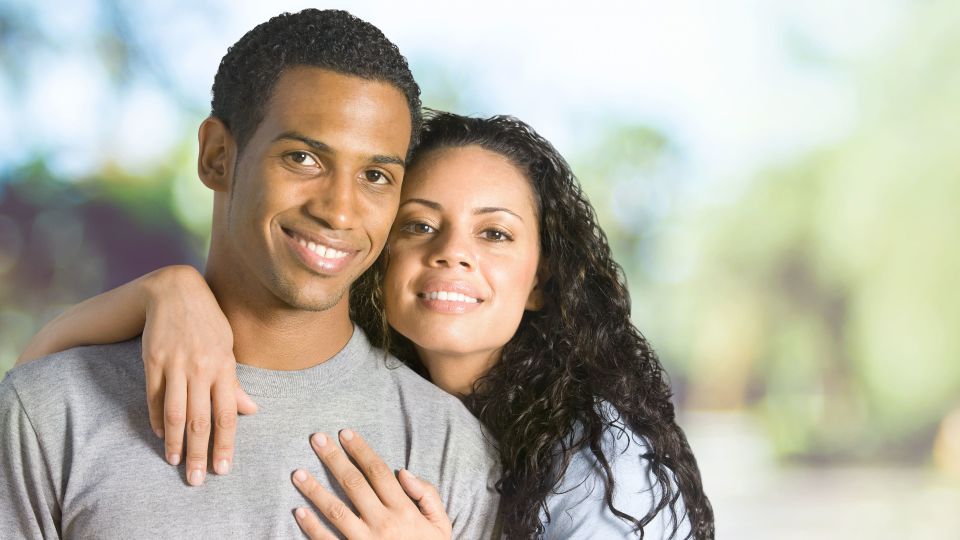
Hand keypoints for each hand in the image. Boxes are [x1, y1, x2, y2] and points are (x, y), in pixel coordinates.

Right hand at [140, 265, 257, 484]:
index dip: (225, 444)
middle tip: (195, 480)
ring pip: (175, 414)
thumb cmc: (208, 321)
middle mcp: (200, 369)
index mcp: (224, 367)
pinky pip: (155, 398)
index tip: (222, 469)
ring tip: (175, 462)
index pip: (227, 415)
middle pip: (200, 421)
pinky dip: (158, 419)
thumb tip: (250, 411)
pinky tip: (162, 434)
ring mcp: (175, 365)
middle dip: (198, 453)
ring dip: (175, 443)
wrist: (175, 291)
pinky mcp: (152, 362)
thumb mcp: (228, 348)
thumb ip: (235, 383)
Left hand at [291, 429, 451, 539]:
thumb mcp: (441, 524)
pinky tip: (298, 511)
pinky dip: (312, 528)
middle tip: (316, 439)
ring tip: (297, 473)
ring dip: (314, 491)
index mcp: (404, 510)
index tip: (345, 433)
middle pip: (354, 484)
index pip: (378, 472)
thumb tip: (402, 472)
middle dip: (334, 459)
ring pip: (335, 511)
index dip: (361, 450)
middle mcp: (383, 524)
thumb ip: (427, 495)